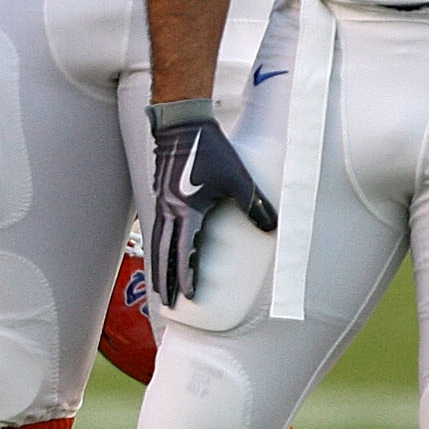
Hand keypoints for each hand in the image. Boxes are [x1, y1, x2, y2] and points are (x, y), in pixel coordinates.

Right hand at [146, 100, 276, 308]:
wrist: (182, 125)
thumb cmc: (210, 150)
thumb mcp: (238, 178)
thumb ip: (255, 204)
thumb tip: (272, 227)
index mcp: (187, 210)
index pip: (185, 251)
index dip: (187, 276)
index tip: (188, 296)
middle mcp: (170, 211)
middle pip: (164, 254)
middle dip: (166, 281)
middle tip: (167, 303)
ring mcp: (161, 203)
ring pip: (157, 243)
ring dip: (158, 268)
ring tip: (158, 287)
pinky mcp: (160, 196)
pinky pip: (156, 229)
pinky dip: (157, 247)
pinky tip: (160, 254)